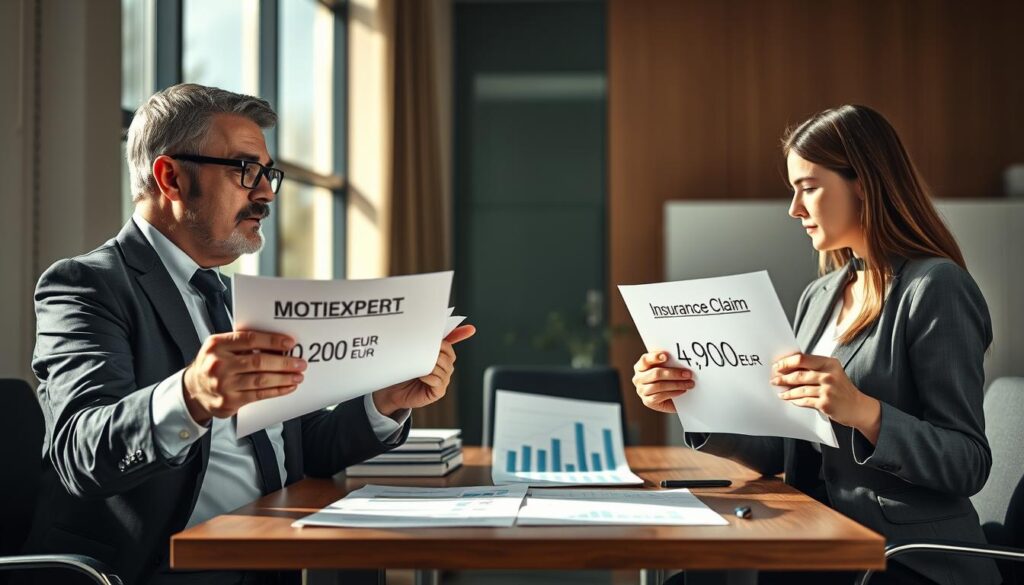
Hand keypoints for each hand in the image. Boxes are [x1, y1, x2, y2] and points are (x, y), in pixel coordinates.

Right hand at [183, 331, 306, 424]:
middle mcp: (218, 364)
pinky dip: (276, 391)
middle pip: (258, 362)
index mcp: (216, 345)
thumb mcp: (220, 347)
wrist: (194, 389)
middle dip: (283, 363)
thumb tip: (276, 343)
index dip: (272, 341)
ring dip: (284, 378)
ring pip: (260, 380)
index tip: (290, 343)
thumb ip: (242, 343)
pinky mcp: (229, 402)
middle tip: (300, 363)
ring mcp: (223, 385)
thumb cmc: (213, 364)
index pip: (249, 339)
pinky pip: (258, 395)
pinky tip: (287, 387)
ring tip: (297, 376)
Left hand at [372, 325, 476, 416]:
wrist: (392, 391)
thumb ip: (419, 342)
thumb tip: (424, 326)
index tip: (471, 328)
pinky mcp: (439, 391)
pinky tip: (420, 376)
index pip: (453, 341)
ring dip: (431, 364)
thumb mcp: (411, 353)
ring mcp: (443, 379)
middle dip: (437, 350)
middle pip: (449, 353)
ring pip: (444, 366)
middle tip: (422, 349)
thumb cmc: (402, 371)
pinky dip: (428, 376)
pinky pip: (438, 380)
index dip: (461, 334)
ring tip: (418, 364)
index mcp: (440, 354)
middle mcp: (445, 366)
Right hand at [632, 351, 694, 413]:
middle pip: (655, 373)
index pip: (645, 360)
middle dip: (674, 373)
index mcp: (640, 366)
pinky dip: (674, 393)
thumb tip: (680, 359)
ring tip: (689, 383)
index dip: (655, 357)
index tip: (666, 356)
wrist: (669, 398)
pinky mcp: (647, 401)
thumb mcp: (666, 368)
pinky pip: (661, 396)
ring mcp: (641, 391)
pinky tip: (682, 390)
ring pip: (659, 386)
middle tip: (688, 374)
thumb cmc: (667, 379)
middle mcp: (638, 378)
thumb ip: (668, 362)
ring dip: (677, 384)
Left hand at [771, 353, 881, 442]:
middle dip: (783, 378)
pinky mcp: (826, 403)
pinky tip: (790, 400)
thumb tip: (788, 366)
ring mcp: (828, 390)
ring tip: (780, 392)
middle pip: (798, 375)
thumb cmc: (841, 388)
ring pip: (800, 390)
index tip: (777, 366)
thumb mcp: (832, 372)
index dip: (786, 362)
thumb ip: (814, 368)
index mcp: (829, 363)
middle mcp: (829, 375)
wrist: (858, 407)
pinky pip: (805, 401)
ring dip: (787, 392)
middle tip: (774, 380)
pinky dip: (795, 401)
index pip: (802, 359)